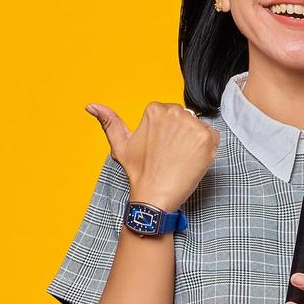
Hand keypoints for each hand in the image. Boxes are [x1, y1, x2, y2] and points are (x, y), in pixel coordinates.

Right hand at [85, 101, 218, 210]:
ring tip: (180, 159)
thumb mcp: (120, 145)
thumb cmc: (139, 172)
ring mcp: (192, 125)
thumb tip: (90, 106)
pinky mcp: (207, 138)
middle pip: (185, 119)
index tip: (161, 148)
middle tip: (170, 156)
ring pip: (198, 127)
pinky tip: (192, 161)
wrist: (154, 197)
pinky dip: (206, 149)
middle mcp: (174, 112)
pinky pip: (213, 137)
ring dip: (193, 142)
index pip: (169, 114)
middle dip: (180, 135)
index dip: (167, 133)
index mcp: (155, 110)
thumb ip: (108, 121)